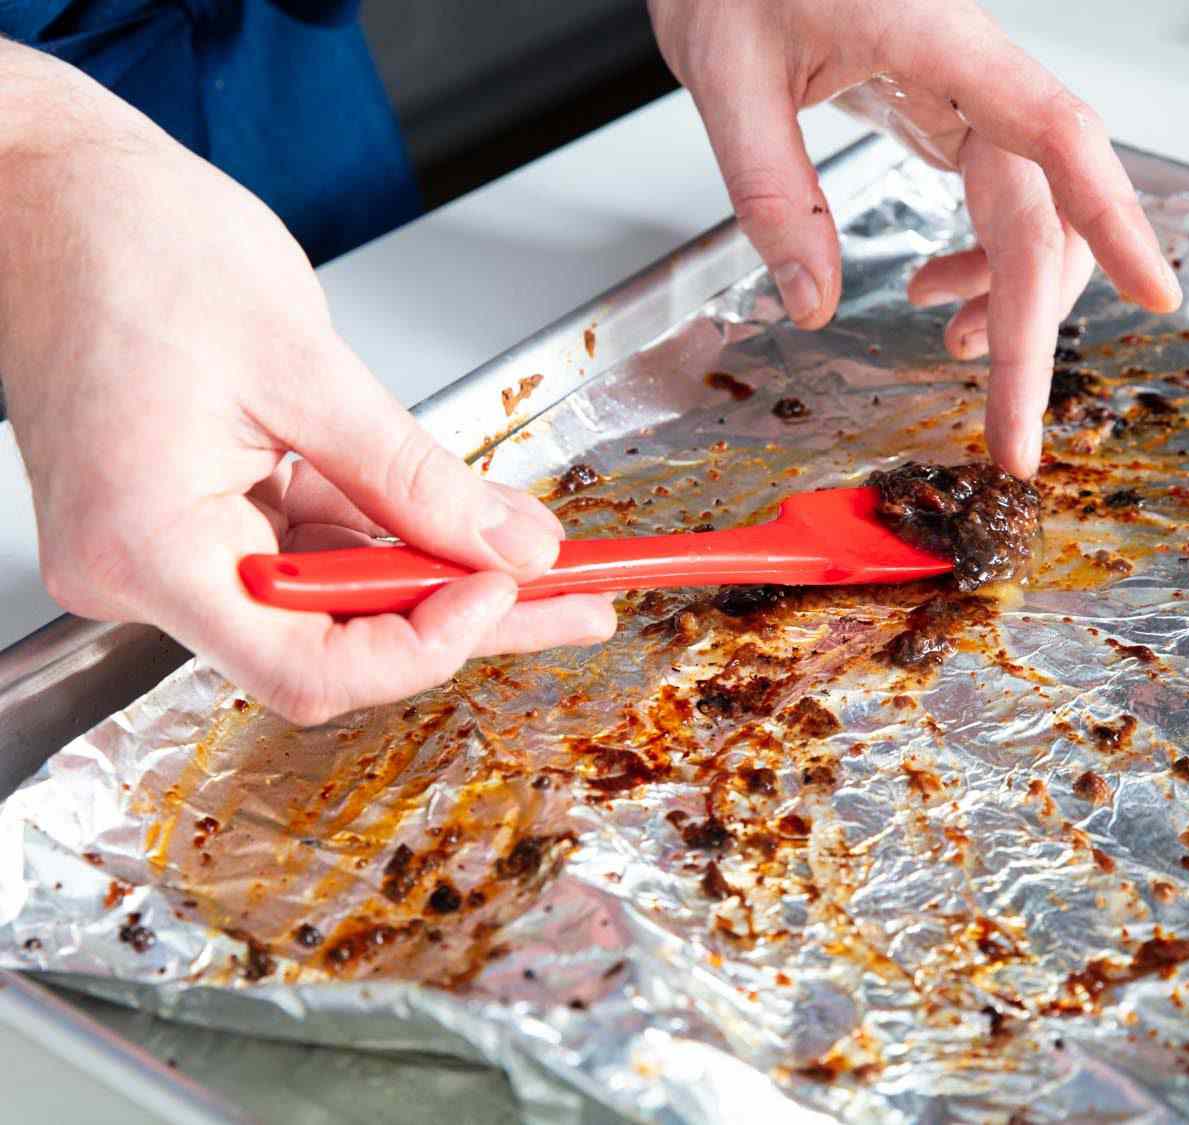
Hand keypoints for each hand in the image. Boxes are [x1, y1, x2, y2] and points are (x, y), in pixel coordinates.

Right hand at [0, 46, 614, 724]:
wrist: (49, 190)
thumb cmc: (129, 244)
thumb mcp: (305, 366)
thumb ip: (412, 476)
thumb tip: (507, 547)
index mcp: (149, 542)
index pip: (308, 667)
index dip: (424, 645)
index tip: (507, 588)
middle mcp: (141, 569)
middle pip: (331, 641)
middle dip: (460, 616)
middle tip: (569, 598)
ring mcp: (163, 548)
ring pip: (328, 599)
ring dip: (432, 577)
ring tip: (532, 559)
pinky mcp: (186, 518)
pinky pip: (302, 549)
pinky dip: (380, 538)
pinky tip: (456, 527)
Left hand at [647, 0, 1182, 476]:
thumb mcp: (727, 78)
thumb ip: (773, 193)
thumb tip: (814, 304)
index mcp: (940, 42)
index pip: (1057, 134)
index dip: (1115, 220)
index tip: (1158, 296)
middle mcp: (975, 71)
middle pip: (1045, 211)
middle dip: (1033, 332)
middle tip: (1014, 438)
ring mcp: (970, 93)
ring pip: (1036, 212)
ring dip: (1013, 298)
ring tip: (958, 348)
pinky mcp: (952, 111)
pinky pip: (1000, 198)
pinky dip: (984, 262)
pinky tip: (938, 292)